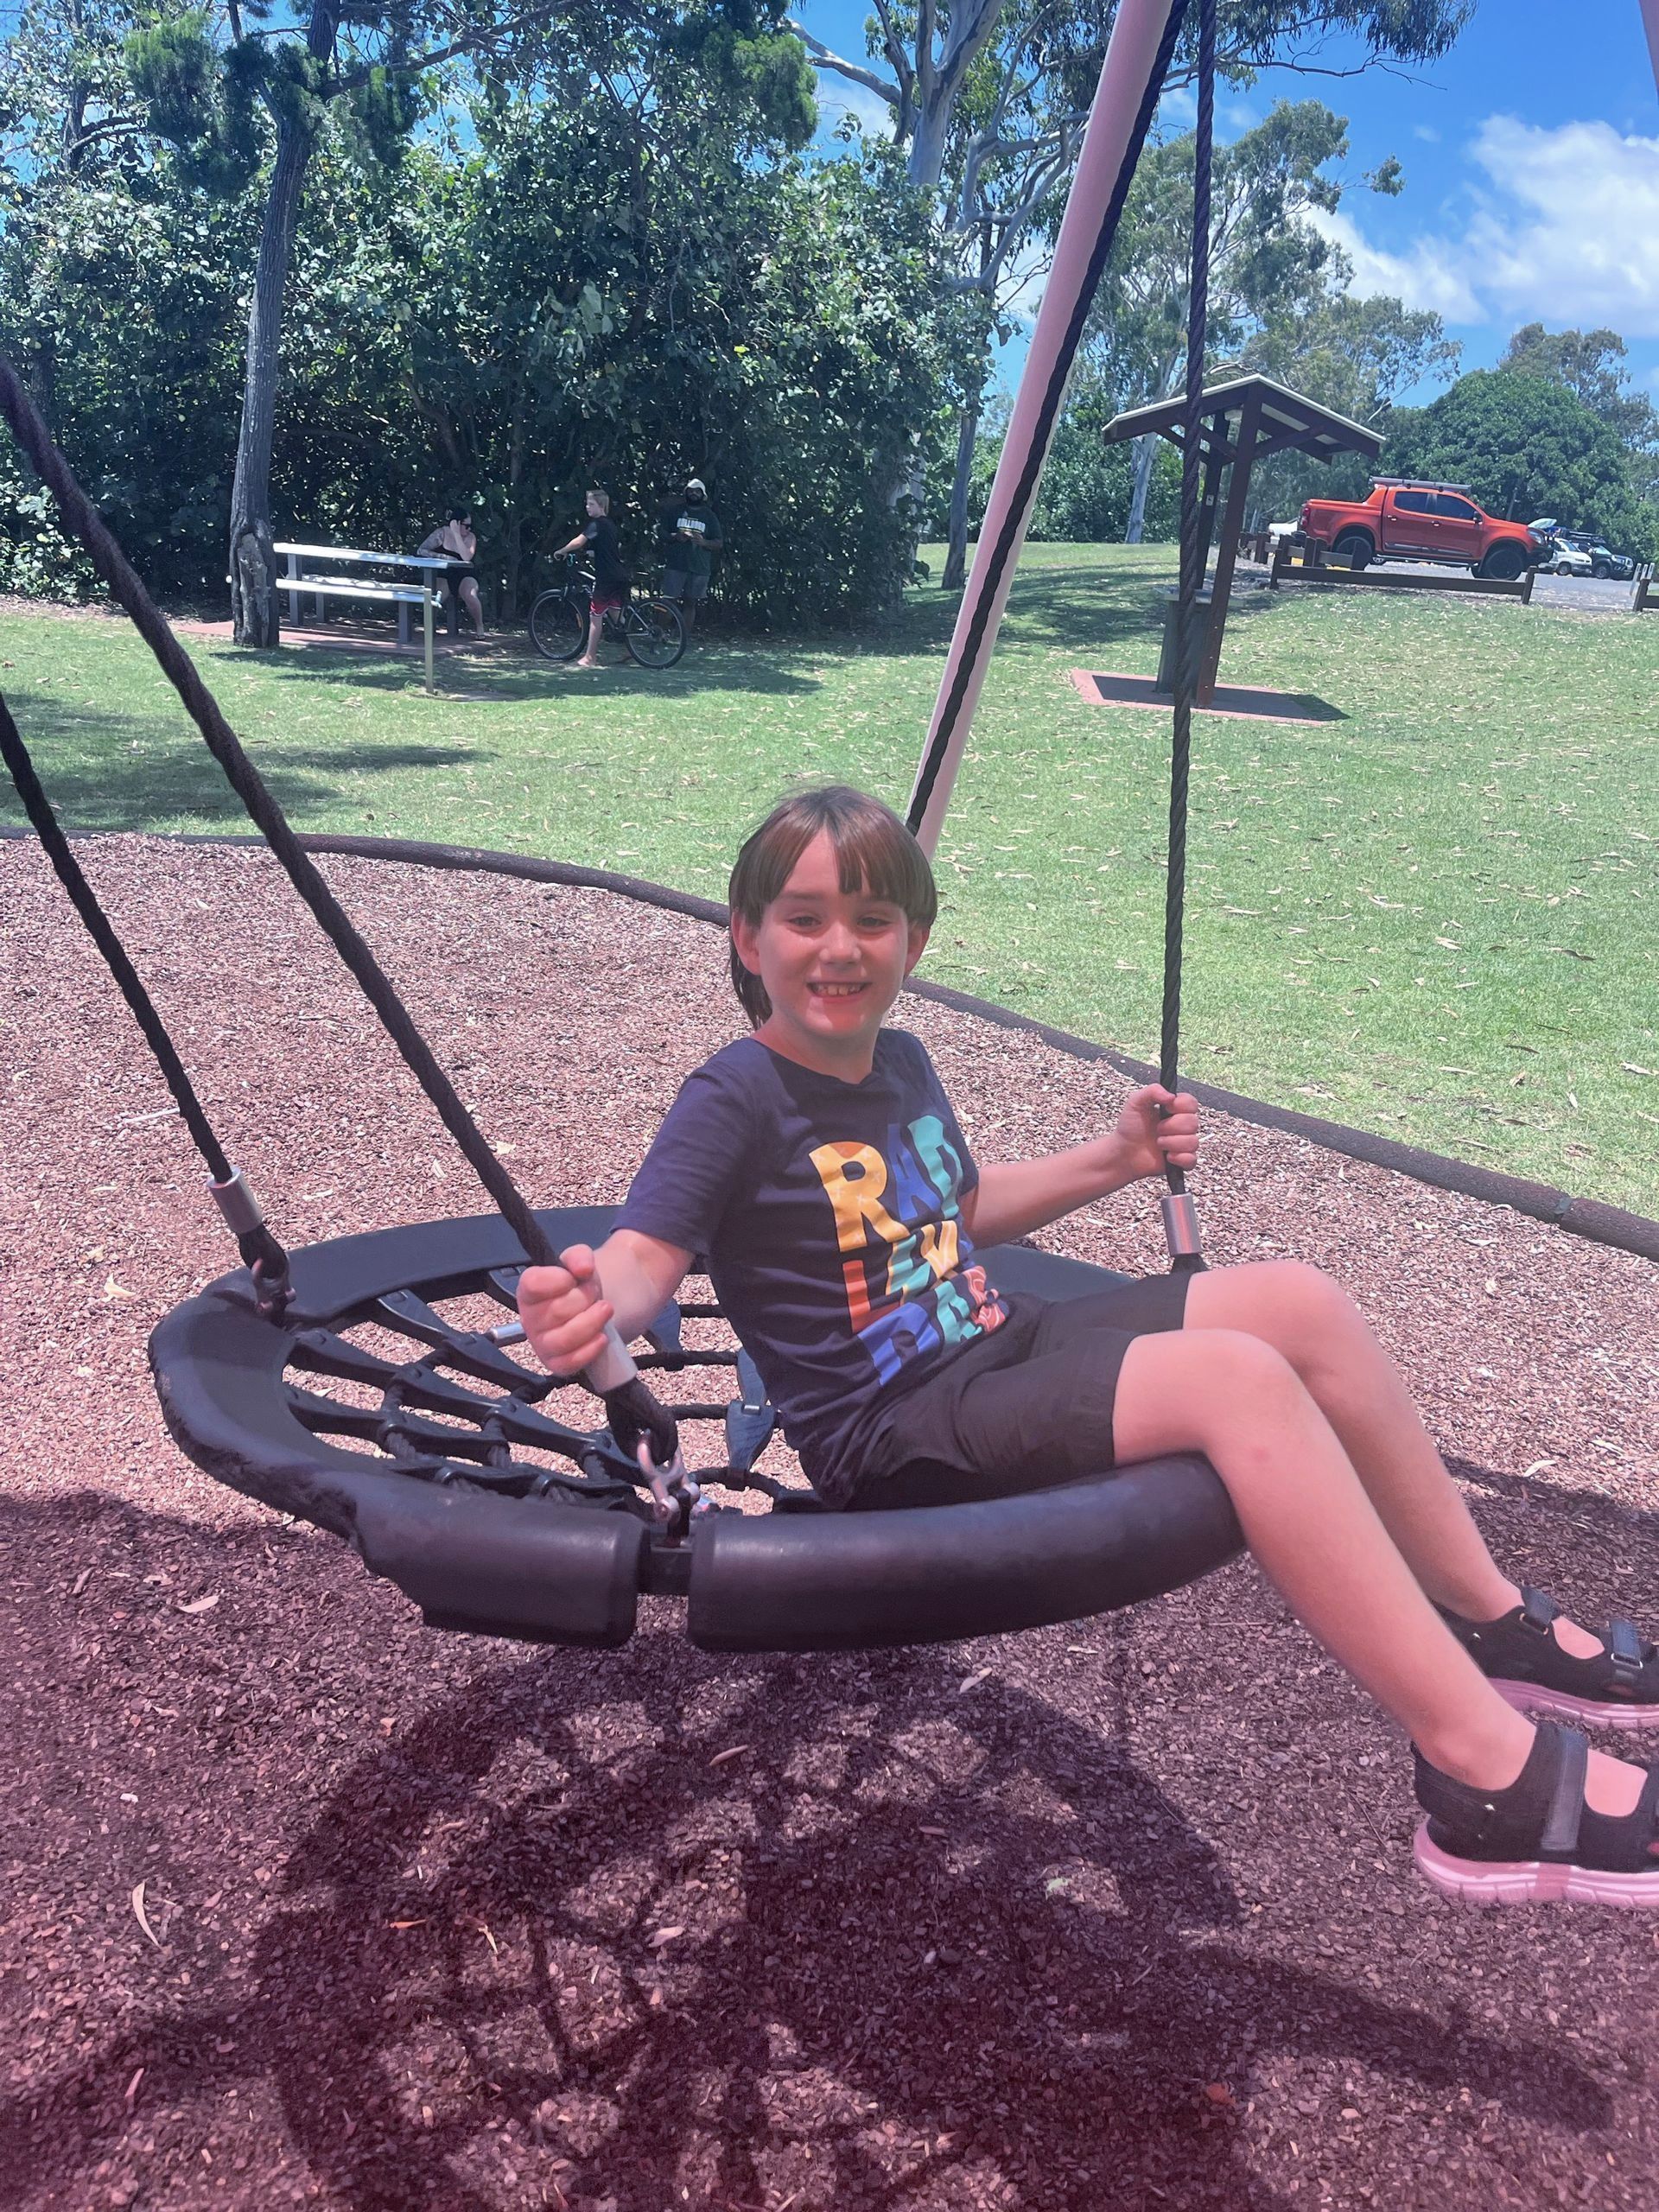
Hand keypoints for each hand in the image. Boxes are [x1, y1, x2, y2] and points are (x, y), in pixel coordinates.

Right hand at [517, 1243, 611, 1376]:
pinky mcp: (556, 1363)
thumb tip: (583, 1267)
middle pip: (557, 1311)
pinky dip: (590, 1349)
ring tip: (605, 1310)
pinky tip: (603, 1337)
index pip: (532, 1284)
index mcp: (529, 1290)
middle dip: (584, 1299)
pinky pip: (569, 1362)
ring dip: (591, 1323)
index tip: (575, 1278)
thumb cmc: (583, 1285)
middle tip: (595, 1294)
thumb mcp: (582, 1262)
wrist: (602, 1306)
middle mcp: (529, 1318)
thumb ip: (579, 1256)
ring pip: (564, 1339)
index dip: (558, 1280)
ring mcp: (541, 1343)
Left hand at [1112, 1083, 1198, 1180]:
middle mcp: (1181, 1125)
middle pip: (1193, 1123)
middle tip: (1157, 1129)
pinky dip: (1178, 1158)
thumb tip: (1170, 1095)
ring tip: (1159, 1142)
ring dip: (1171, 1143)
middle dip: (1171, 1127)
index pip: (1191, 1103)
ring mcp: (1182, 1143)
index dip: (1179, 1107)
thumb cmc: (1130, 1128)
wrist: (1123, 1152)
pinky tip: (1167, 1156)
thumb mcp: (1135, 1102)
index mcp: (1174, 1109)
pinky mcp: (1182, 1160)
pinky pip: (1191, 1159)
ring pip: (1193, 1142)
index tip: (1166, 1109)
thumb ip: (1152, 1091)